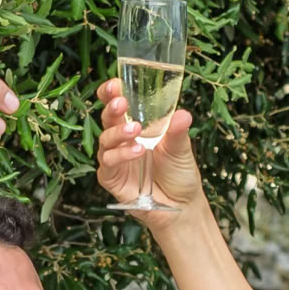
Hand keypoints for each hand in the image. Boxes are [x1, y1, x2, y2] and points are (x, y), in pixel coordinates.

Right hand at [94, 77, 206, 228]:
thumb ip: (178, 132)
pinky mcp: (112, 178)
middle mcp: (122, 140)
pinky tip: (136, 151)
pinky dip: (120, 155)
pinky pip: (108, 164)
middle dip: (111, 107)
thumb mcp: (181, 149)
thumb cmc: (179, 174)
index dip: (112, 92)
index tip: (116, 83)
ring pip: (105, 140)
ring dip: (118, 132)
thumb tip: (183, 114)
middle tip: (121, 101)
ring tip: (135, 129)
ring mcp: (115, 159)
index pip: (117, 104)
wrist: (182, 206)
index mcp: (136, 125)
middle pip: (107, 118)